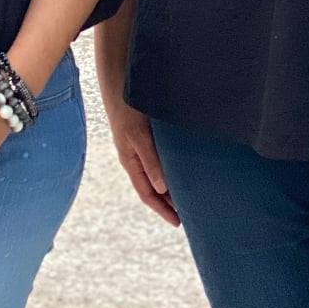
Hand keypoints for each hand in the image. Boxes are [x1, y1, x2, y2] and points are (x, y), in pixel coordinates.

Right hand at [103, 87, 177, 224]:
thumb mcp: (139, 137)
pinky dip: (169, 171)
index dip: (162, 210)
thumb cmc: (128, 111)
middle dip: (167, 204)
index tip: (178, 223)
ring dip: (170, 188)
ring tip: (187, 197)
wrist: (120, 85)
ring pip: (156, 176)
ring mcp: (139, 149)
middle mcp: (135, 159)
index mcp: (131, 162)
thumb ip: (150, 161)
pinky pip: (159, 162)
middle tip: (188, 215)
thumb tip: (162, 189)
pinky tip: (181, 170)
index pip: (147, 194)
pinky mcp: (145, 137)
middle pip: (152, 189)